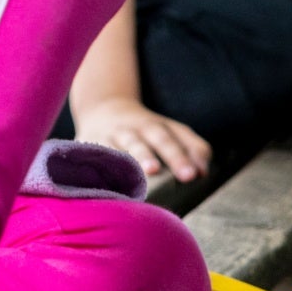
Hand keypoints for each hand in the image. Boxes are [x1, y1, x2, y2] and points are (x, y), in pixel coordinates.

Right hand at [74, 98, 211, 183]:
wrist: (101, 109)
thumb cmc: (143, 130)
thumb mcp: (169, 131)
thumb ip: (192, 148)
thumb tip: (204, 173)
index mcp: (156, 125)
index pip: (175, 137)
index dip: (187, 154)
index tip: (196, 175)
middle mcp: (135, 128)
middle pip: (155, 138)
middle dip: (170, 155)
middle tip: (183, 175)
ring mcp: (110, 135)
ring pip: (124, 145)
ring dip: (135, 158)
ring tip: (149, 172)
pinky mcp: (87, 144)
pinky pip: (92, 155)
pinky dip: (97, 166)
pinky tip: (105, 181)